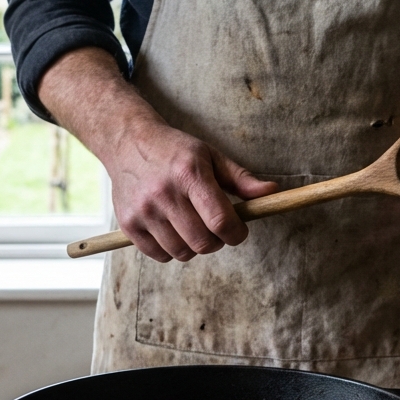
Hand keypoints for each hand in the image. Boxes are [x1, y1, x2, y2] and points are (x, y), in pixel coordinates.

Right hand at [108, 119, 277, 262]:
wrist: (127, 143)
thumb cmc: (176, 151)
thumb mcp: (211, 156)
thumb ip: (241, 178)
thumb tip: (272, 192)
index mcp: (189, 174)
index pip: (220, 221)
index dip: (236, 233)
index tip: (238, 231)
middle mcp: (164, 193)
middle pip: (203, 243)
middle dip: (217, 241)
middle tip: (214, 227)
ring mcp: (143, 211)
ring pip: (182, 253)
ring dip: (194, 246)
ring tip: (191, 226)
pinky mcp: (128, 225)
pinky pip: (160, 256)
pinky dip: (171, 250)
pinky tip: (172, 229)